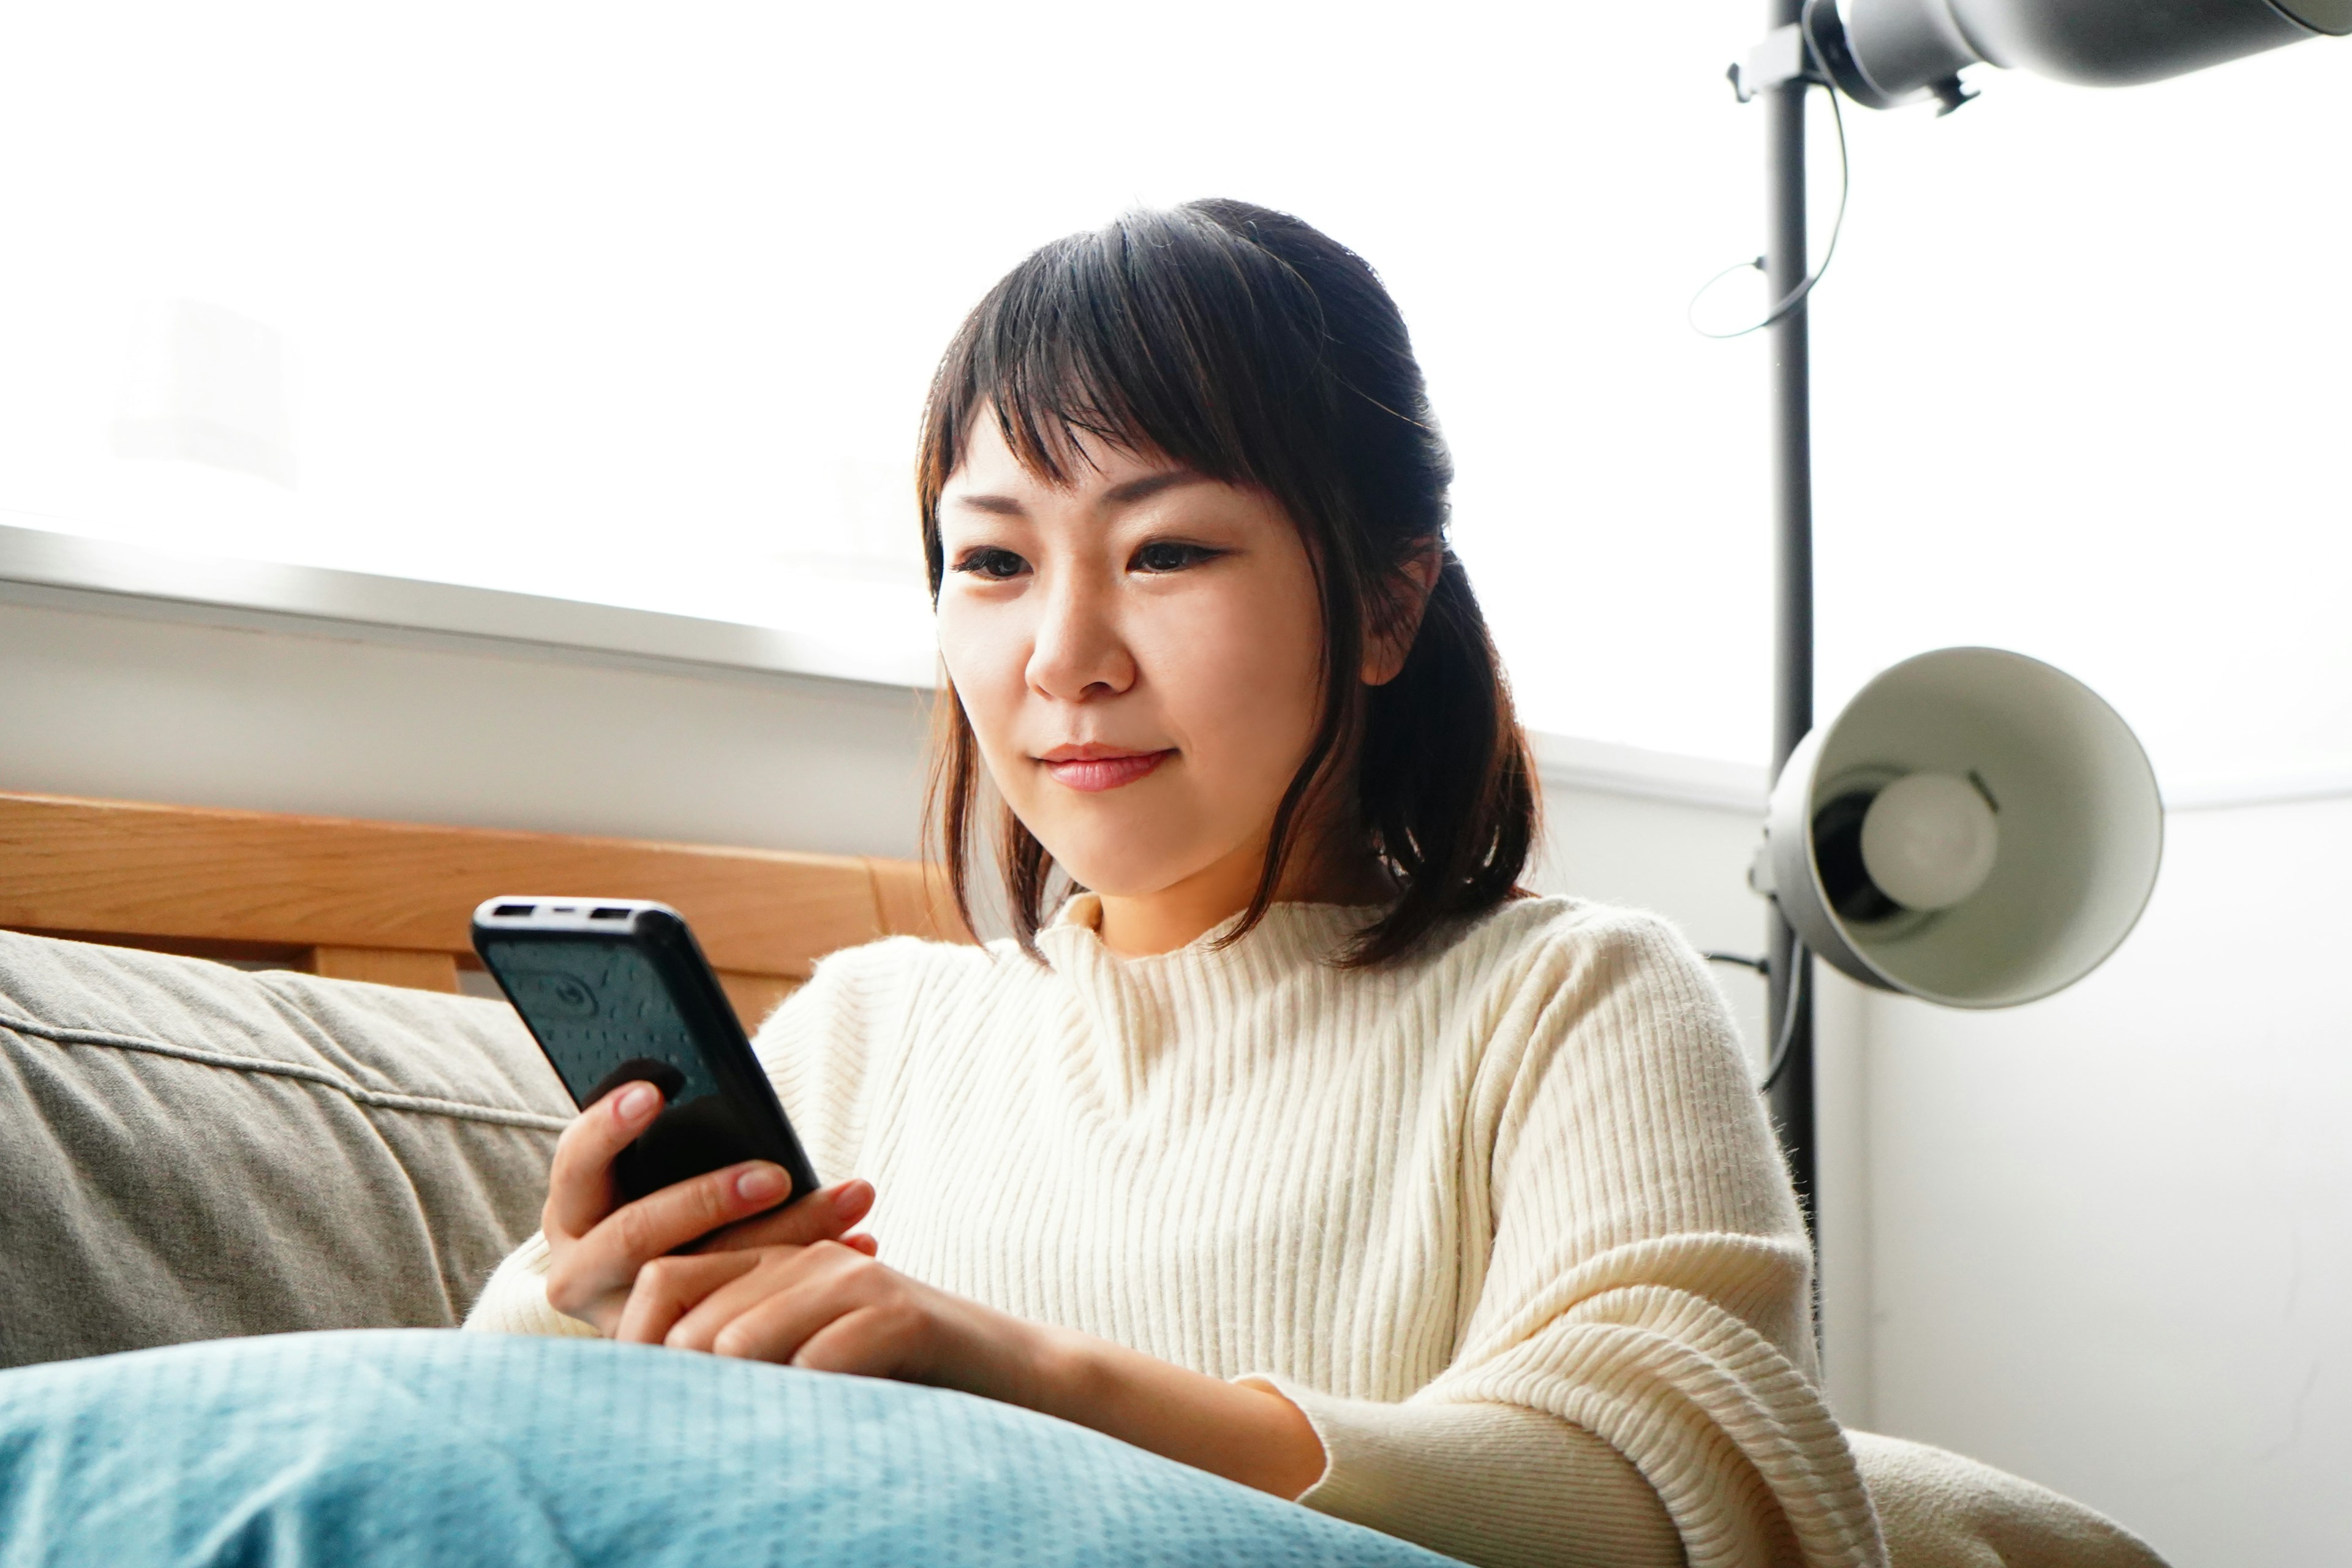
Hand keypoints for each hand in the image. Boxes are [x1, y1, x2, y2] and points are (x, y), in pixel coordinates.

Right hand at [539, 1080, 876, 1335]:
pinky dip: (805, 1278)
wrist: (654, 1313)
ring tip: (845, 1208)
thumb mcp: (653, 1179)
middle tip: (778, 1175)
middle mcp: (578, 1270)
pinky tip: (860, 1243)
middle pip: (637, 1233)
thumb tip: (714, 1091)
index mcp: (570, 1209)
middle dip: (708, 1199)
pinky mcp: (670, 1352)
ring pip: (692, 1284)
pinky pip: (734, 1317)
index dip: (610, 1126)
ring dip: (778, 1239)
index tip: (655, 1091)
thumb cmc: (663, 1217)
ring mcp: (619, 1320)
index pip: (577, 1160)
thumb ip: (676, 1143)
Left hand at [613, 1233, 1044, 1400]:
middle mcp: (807, 1260)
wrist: (1013, 1375)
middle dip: (697, 1391)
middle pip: (695, 1323)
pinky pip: (818, 1364)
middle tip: (724, 1441)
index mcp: (774, 1262)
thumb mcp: (807, 1363)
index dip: (642, 1348)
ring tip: (772, 1442)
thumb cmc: (899, 1381)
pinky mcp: (900, 1313)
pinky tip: (828, 1428)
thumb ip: (742, 1358)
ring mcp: (854, 1279)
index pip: (661, 1281)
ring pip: (743, 1341)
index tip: (658, 1412)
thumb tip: (648, 1395)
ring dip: (751, 1403)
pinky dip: (811, 1406)